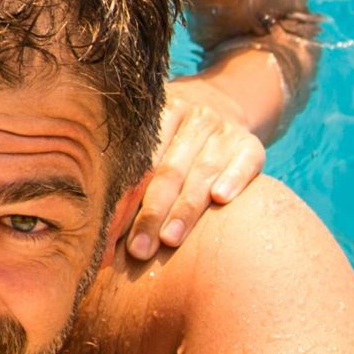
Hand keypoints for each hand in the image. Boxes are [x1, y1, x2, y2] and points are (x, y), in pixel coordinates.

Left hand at [125, 83, 263, 260]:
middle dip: (151, 213)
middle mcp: (191, 118)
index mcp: (156, 117)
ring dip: (186, 208)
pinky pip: (244, 162)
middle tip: (138, 249)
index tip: (109, 235)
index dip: (123, 201)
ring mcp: (223, 129)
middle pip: (168, 170)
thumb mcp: (152, 144)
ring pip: (202, 170)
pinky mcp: (251, 144)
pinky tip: (220, 198)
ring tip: (170, 239)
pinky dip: (233, 178)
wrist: (224, 104)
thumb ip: (131, 181)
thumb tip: (102, 241)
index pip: (138, 164)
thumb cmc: (173, 140)